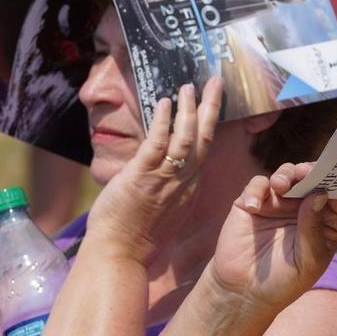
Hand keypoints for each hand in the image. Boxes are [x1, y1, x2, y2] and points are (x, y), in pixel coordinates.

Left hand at [85, 78, 222, 264]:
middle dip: (211, 107)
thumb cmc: (136, 238)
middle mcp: (184, 181)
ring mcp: (165, 178)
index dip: (209, 124)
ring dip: (188, 109)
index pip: (203, 150)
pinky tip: (164, 103)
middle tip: (215, 81)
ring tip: (188, 86)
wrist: (121, 255)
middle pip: (205, 137)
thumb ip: (166, 189)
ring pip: (186, 137)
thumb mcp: (162, 211)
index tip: (210, 104)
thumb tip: (158, 173)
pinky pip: (159, 143)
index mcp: (189, 188)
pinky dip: (163, 122)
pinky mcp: (144, 176)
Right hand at [208, 162, 336, 310]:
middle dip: (313, 171)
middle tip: (307, 171)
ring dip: (287, 174)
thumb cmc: (283, 282)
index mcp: (326, 222)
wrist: (244, 293)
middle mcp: (304, 208)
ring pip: (287, 174)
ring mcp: (279, 204)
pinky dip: (256, 190)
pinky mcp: (254, 203)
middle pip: (314, 178)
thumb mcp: (307, 262)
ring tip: (282, 185)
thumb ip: (313, 229)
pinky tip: (253, 207)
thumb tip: (320, 194)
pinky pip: (258, 185)